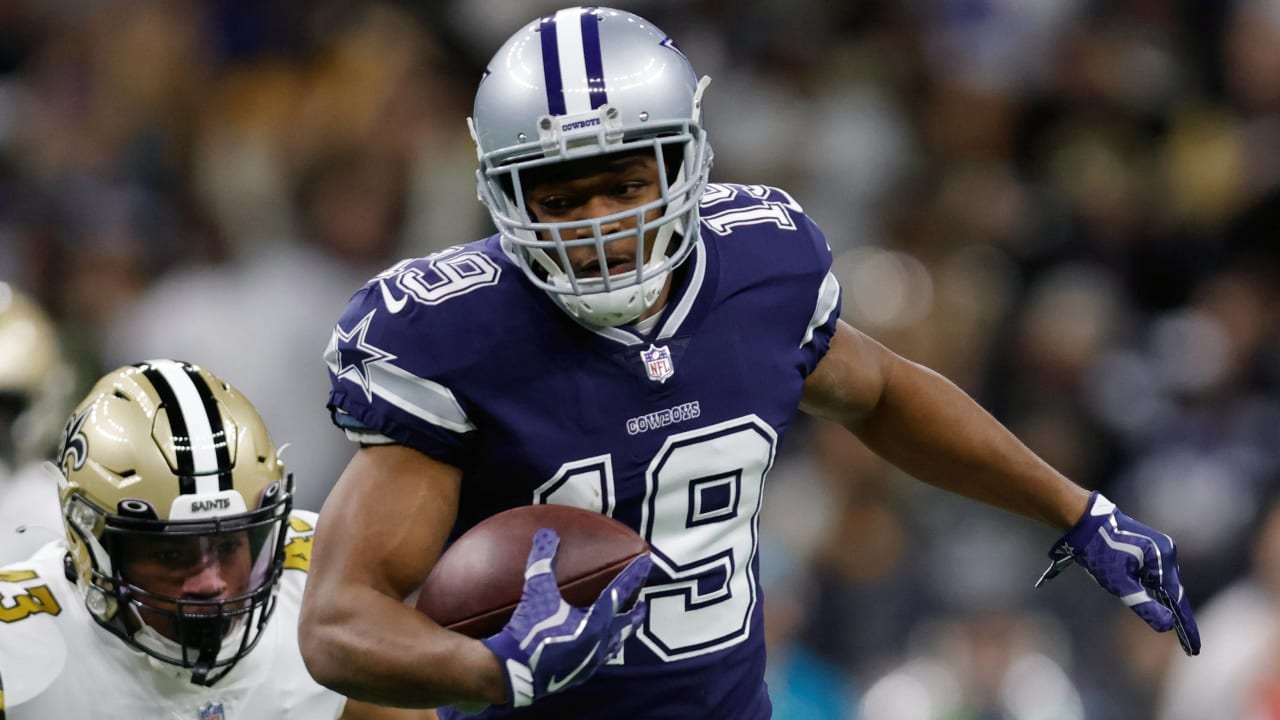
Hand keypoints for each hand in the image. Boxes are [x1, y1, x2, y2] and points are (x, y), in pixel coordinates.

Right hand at [481, 528, 650, 707]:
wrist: (514, 674)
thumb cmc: (529, 632)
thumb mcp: (536, 593)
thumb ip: (542, 562)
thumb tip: (547, 534)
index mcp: (596, 621)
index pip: (620, 592)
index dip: (633, 575)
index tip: (646, 563)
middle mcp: (599, 642)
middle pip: (625, 623)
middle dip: (635, 611)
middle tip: (641, 603)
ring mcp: (590, 662)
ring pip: (614, 644)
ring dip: (621, 632)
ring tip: (623, 626)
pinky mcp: (577, 676)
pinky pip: (598, 659)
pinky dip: (603, 648)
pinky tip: (594, 649)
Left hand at [1036, 492, 1200, 655]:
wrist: (1087, 521)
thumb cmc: (1100, 551)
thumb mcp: (1118, 583)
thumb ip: (1143, 604)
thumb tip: (1166, 626)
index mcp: (1162, 561)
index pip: (1178, 601)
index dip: (1187, 628)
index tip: (1194, 649)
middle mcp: (1167, 552)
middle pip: (1175, 592)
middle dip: (1179, 618)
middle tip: (1189, 647)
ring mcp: (1160, 548)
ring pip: (1165, 583)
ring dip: (1168, 604)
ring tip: (1179, 630)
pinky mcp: (1150, 546)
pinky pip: (1158, 574)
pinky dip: (1158, 591)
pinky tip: (1160, 603)